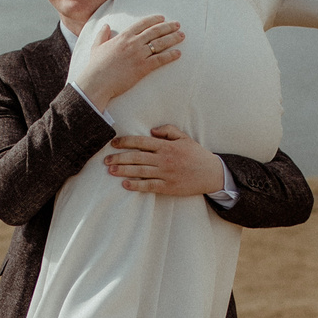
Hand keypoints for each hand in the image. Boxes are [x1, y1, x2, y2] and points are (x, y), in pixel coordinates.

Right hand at [71, 15, 182, 107]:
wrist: (97, 81)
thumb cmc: (96, 66)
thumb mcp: (97, 46)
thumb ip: (102, 35)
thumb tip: (106, 26)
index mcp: (123, 36)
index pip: (142, 24)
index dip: (154, 20)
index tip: (163, 18)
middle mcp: (133, 43)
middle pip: (155, 31)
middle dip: (168, 27)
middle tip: (178, 25)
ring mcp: (139, 55)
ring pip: (160, 44)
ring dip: (173, 38)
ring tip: (182, 36)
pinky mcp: (143, 67)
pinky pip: (160, 59)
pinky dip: (170, 56)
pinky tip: (178, 53)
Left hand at [106, 125, 225, 197]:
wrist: (212, 174)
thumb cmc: (197, 155)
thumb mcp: (184, 138)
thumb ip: (168, 131)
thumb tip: (151, 131)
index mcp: (166, 146)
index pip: (141, 142)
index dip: (125, 142)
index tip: (113, 143)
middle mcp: (164, 159)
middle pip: (136, 157)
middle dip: (119, 158)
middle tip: (105, 160)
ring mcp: (166, 174)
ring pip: (140, 171)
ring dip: (123, 171)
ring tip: (110, 171)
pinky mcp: (168, 187)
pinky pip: (149, 186)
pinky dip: (136, 185)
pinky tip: (125, 185)